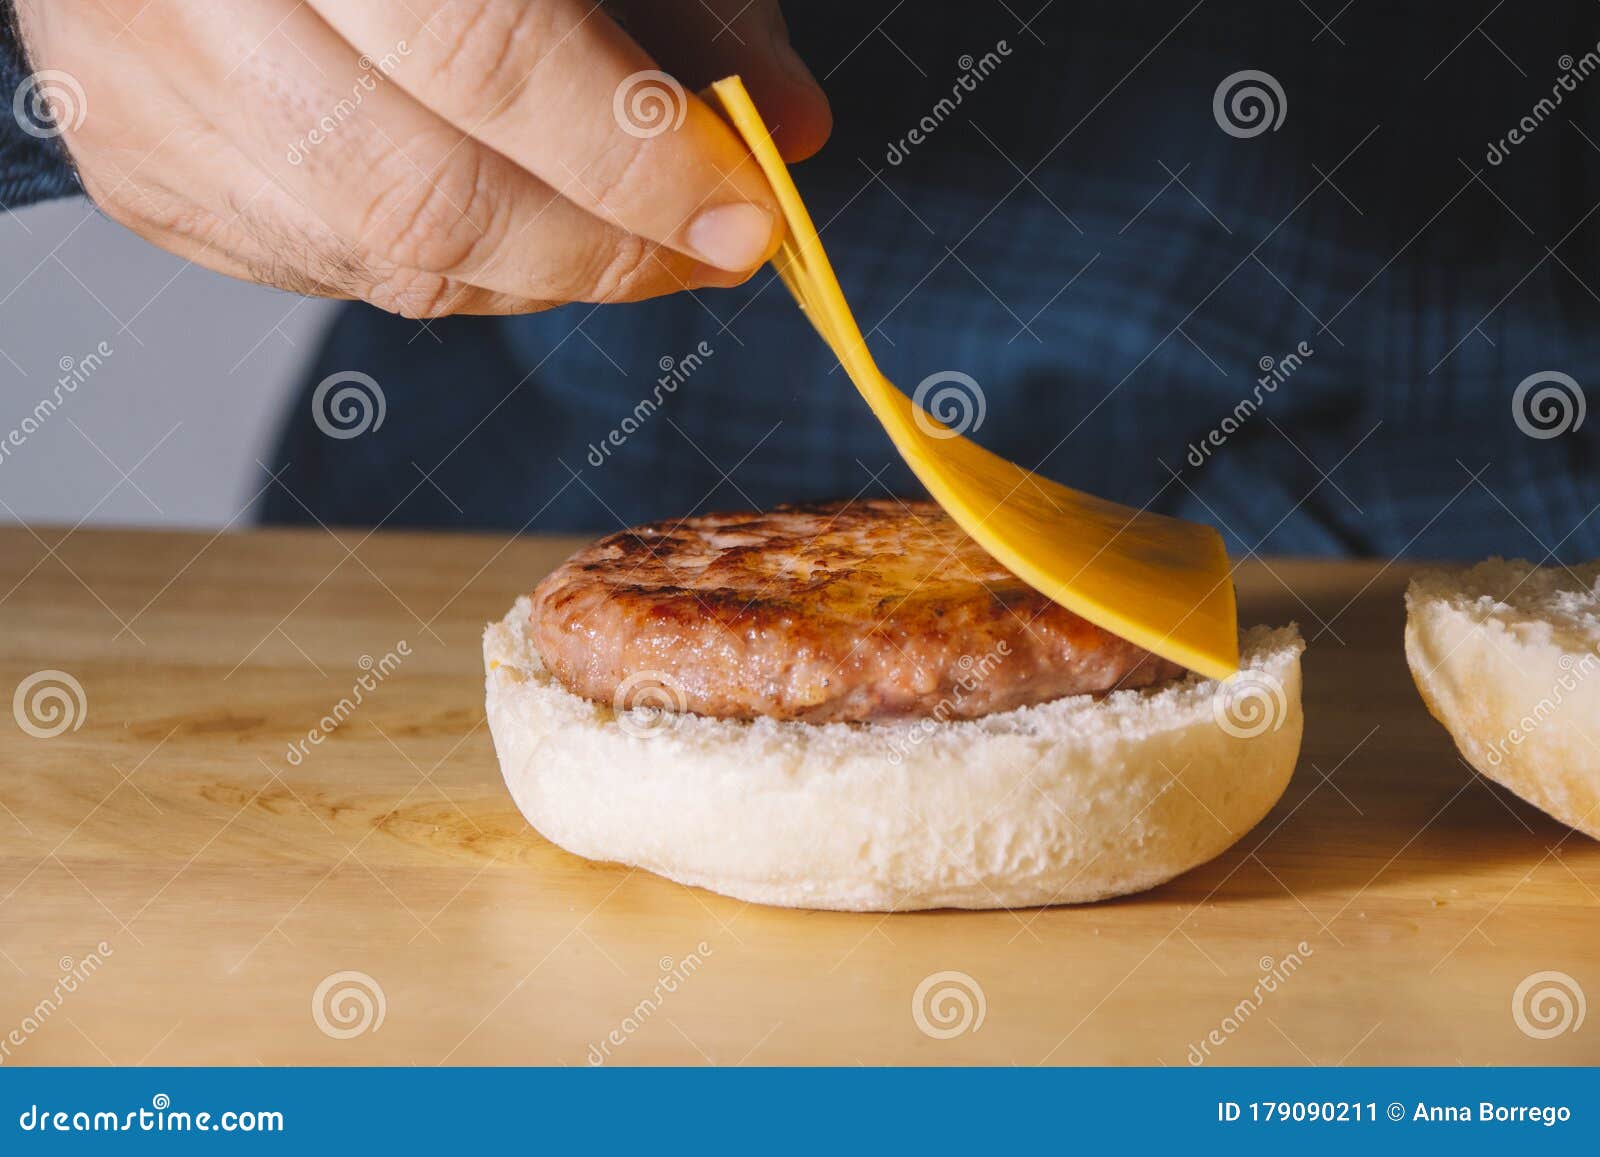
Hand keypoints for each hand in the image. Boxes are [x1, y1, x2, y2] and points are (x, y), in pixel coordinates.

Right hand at [17, 0, 830, 316]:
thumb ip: (683, 1)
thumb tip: (786, 130)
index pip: (490, 58)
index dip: (636, 161)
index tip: (744, 218)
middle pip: (426, 196)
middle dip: (602, 254)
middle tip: (703, 253)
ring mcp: (133, 90)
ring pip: (376, 257)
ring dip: (535, 279)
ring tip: (621, 241)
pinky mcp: (128, 165)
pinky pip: (319, 268)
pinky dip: (439, 270)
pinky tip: (503, 225)